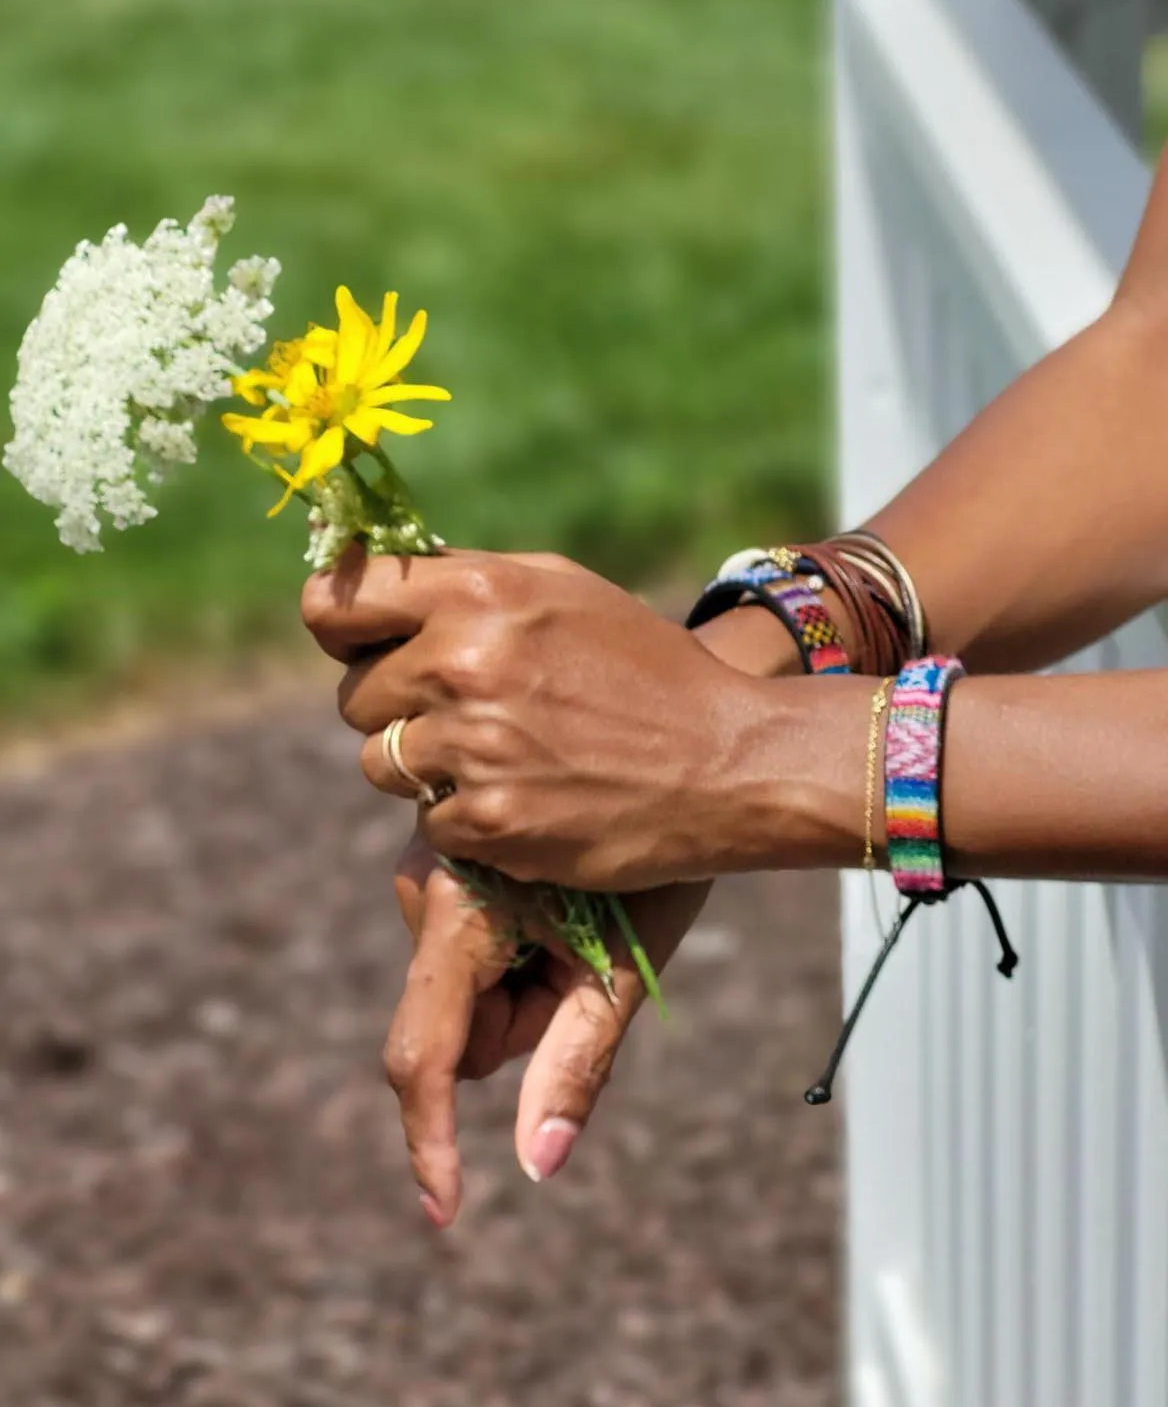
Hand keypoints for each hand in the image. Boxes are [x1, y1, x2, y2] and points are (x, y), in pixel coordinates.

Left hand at [302, 548, 774, 889]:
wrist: (728, 761)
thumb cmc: (646, 668)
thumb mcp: (563, 590)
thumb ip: (465, 582)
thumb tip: (370, 586)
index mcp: (478, 594)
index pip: (336, 603)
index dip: (338, 627)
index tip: (357, 644)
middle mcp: (463, 664)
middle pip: (355, 696)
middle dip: (399, 707)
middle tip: (469, 713)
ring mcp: (473, 748)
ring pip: (382, 763)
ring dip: (426, 769)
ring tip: (503, 756)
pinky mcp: (489, 822)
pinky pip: (429, 823)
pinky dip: (469, 819)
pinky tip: (528, 798)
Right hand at [389, 829, 709, 1225]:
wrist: (675, 755)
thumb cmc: (661, 860)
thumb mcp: (623, 966)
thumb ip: (573, 1064)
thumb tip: (539, 1167)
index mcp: (460, 907)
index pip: (425, 1054)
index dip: (430, 1141)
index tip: (445, 1212)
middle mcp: (424, 883)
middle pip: (459, 1028)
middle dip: (520, 1022)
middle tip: (588, 956)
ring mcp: (426, 865)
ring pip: (462, 994)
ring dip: (519, 983)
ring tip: (577, 915)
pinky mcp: (439, 856)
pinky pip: (463, 951)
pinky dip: (510, 951)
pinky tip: (553, 899)